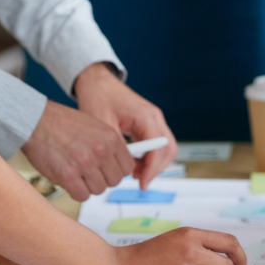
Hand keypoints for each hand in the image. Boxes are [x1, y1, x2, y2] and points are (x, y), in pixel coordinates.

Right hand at [21, 99, 134, 201]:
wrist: (35, 121)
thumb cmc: (61, 123)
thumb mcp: (94, 126)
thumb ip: (108, 145)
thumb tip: (118, 164)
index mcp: (110, 138)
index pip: (127, 167)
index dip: (117, 171)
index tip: (108, 170)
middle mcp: (100, 151)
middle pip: (114, 181)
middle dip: (102, 179)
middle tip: (89, 173)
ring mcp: (85, 164)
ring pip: (98, 190)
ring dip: (88, 186)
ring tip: (77, 174)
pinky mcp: (68, 176)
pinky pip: (82, 195)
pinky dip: (76, 192)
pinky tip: (69, 181)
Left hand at [74, 63, 177, 191]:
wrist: (96, 82)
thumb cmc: (98, 97)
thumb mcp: (103, 126)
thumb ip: (117, 147)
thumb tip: (125, 168)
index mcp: (146, 116)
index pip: (159, 148)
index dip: (152, 169)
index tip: (142, 183)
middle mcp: (155, 118)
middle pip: (169, 150)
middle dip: (156, 169)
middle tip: (139, 181)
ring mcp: (154, 121)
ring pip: (165, 150)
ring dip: (153, 165)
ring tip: (134, 173)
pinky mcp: (149, 124)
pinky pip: (157, 146)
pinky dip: (149, 158)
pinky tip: (133, 164)